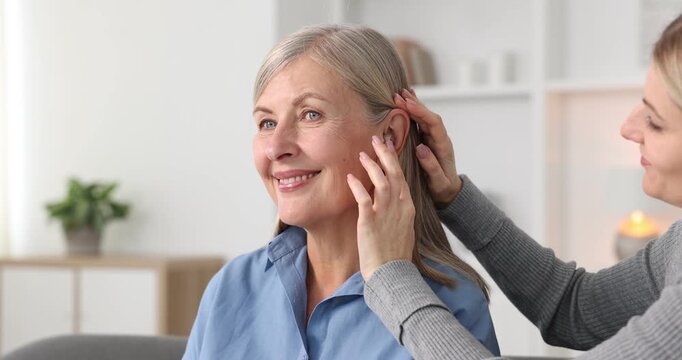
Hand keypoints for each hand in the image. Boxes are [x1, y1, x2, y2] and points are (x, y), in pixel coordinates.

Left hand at [347, 135, 415, 279]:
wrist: (392, 275)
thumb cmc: (395, 257)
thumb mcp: (402, 231)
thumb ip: (396, 214)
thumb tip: (389, 204)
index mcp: (408, 208)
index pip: (402, 178)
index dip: (394, 161)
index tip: (388, 148)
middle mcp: (399, 208)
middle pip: (394, 174)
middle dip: (385, 154)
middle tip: (377, 138)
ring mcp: (386, 214)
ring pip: (381, 181)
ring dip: (371, 166)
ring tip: (362, 154)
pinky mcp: (370, 222)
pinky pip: (364, 198)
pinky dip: (357, 186)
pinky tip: (349, 177)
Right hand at [393, 89, 461, 206]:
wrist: (449, 191)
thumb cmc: (443, 188)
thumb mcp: (438, 182)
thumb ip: (431, 166)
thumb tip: (421, 148)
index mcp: (443, 145)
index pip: (434, 123)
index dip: (421, 112)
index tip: (407, 104)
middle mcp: (439, 138)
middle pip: (428, 115)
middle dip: (414, 104)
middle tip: (398, 95)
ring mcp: (433, 137)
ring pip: (424, 116)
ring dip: (412, 105)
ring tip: (399, 93)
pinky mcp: (427, 139)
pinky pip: (420, 122)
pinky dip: (413, 111)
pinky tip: (406, 102)